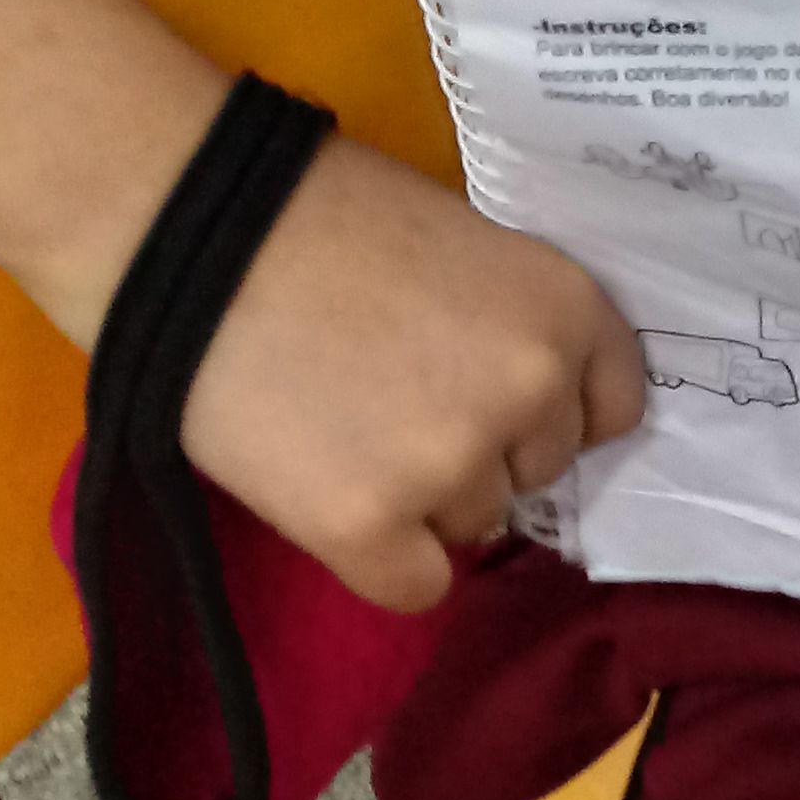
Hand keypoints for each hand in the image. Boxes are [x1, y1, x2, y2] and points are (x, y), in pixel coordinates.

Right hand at [175, 138, 649, 610]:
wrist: (189, 229)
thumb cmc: (319, 212)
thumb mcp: (461, 244)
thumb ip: (506, 323)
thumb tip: (513, 393)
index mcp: (564, 311)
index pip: (610, 411)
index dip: (546, 410)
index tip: (491, 398)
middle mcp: (529, 391)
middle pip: (536, 471)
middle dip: (478, 448)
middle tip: (391, 402)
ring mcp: (452, 464)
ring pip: (473, 524)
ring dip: (422, 499)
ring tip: (340, 432)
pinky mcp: (368, 525)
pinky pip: (416, 587)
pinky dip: (380, 558)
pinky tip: (332, 501)